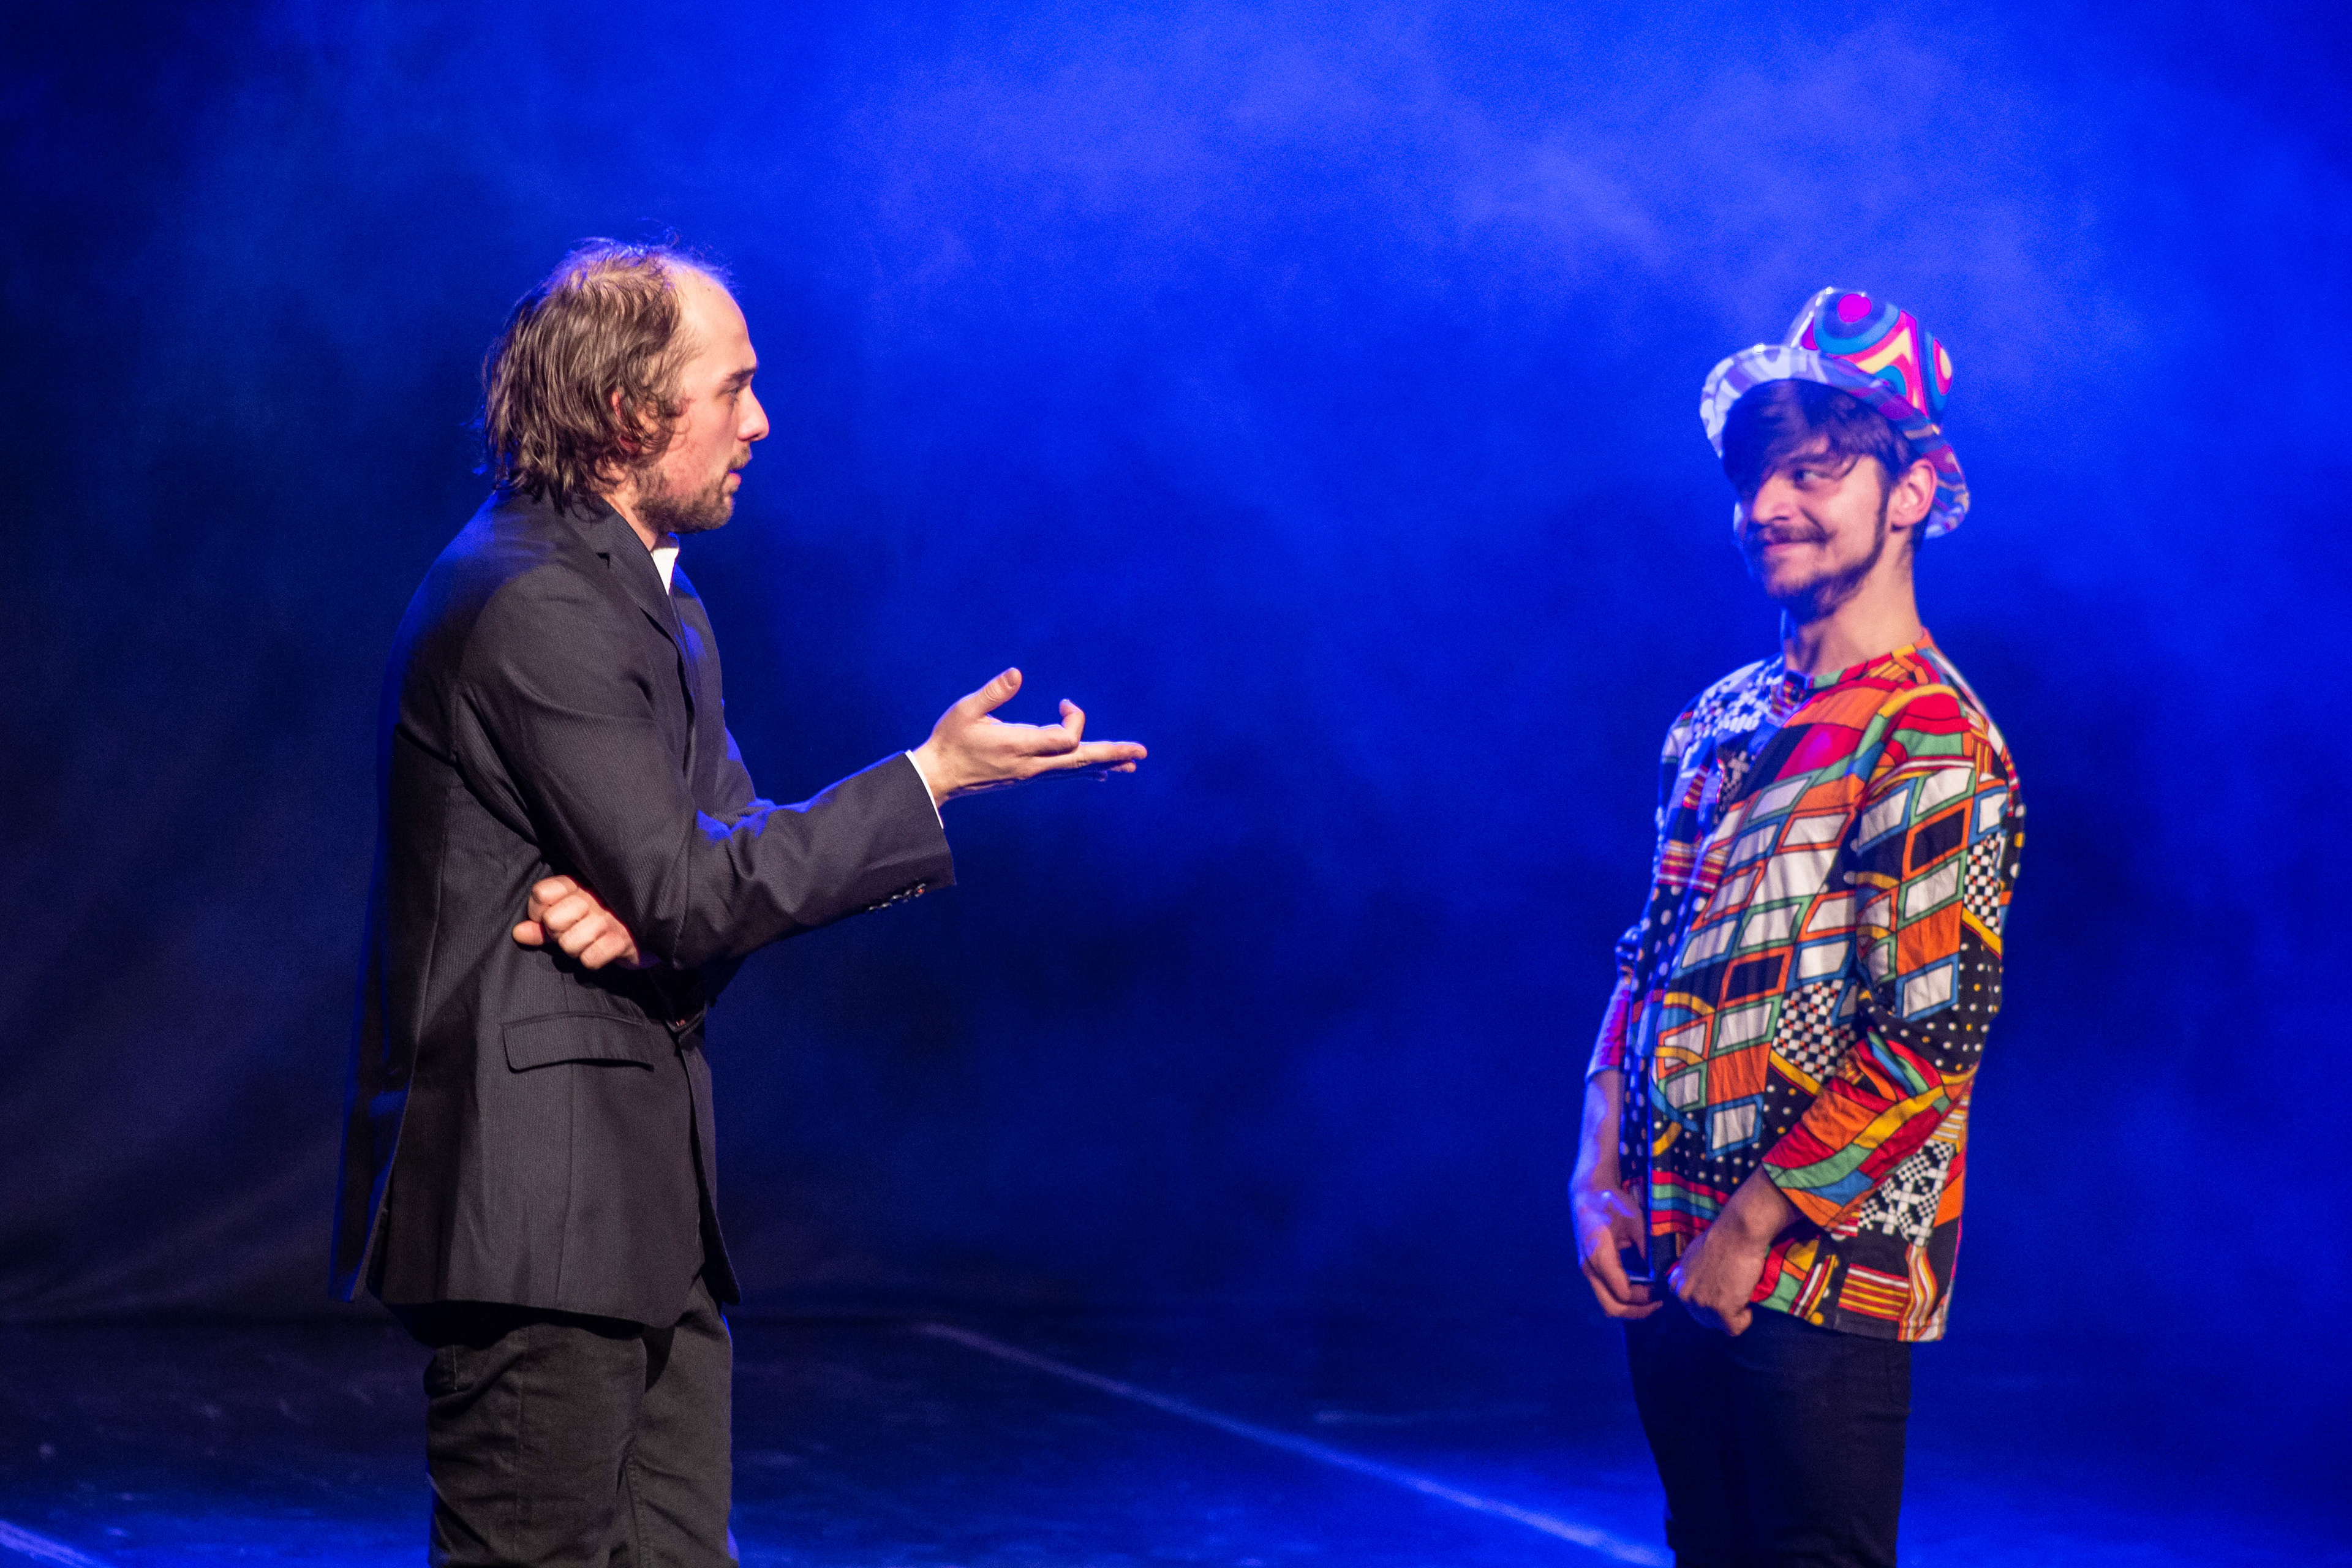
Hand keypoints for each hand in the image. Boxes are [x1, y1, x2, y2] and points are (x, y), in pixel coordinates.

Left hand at [512, 875, 643, 969]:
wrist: (648, 930)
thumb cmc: (602, 922)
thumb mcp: (569, 918)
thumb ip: (541, 926)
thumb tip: (518, 933)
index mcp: (578, 885)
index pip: (541, 893)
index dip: (537, 912)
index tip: (547, 919)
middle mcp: (593, 898)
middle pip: (552, 920)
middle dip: (557, 934)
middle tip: (573, 932)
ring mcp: (610, 919)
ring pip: (569, 943)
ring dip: (576, 950)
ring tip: (589, 943)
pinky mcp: (624, 940)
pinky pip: (590, 958)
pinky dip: (592, 960)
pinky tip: (602, 951)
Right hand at [908, 668, 1146, 803]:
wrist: (939, 776)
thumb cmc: (950, 740)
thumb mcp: (966, 710)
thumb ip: (993, 692)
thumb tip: (1017, 673)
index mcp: (1019, 746)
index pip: (1065, 740)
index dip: (1076, 719)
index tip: (1067, 701)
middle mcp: (1031, 765)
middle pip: (1080, 760)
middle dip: (1112, 753)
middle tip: (1141, 753)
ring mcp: (1031, 775)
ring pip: (1075, 771)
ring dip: (1104, 764)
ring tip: (1131, 765)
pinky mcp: (1028, 777)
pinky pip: (1064, 775)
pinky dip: (1085, 771)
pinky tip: (1100, 774)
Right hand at [1571, 1178, 1660, 1319]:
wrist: (1587, 1193)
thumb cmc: (1611, 1203)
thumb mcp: (1635, 1220)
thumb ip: (1647, 1247)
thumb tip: (1663, 1271)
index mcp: (1600, 1256)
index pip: (1622, 1293)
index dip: (1644, 1298)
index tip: (1661, 1290)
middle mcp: (1590, 1268)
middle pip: (1612, 1307)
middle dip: (1637, 1311)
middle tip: (1658, 1303)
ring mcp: (1588, 1270)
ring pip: (1607, 1303)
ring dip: (1629, 1307)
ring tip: (1651, 1299)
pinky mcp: (1590, 1269)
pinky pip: (1606, 1293)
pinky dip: (1622, 1298)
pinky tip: (1640, 1289)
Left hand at [1668, 1171, 1797, 1334]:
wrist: (1737, 1234)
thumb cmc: (1720, 1241)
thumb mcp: (1691, 1258)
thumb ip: (1689, 1277)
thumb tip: (1695, 1287)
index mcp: (1677, 1284)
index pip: (1689, 1306)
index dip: (1707, 1300)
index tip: (1718, 1290)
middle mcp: (1685, 1296)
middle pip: (1703, 1319)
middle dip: (1719, 1310)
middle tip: (1733, 1293)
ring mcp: (1702, 1304)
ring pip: (1719, 1325)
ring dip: (1732, 1313)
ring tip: (1739, 1293)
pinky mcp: (1721, 1310)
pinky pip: (1734, 1329)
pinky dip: (1744, 1320)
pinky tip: (1746, 1304)